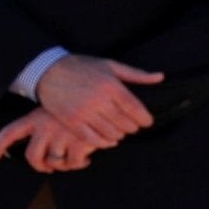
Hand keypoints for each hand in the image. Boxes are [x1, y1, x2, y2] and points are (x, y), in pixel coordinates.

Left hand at [0, 106, 106, 171]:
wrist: (106, 101)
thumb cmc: (79, 108)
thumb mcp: (56, 111)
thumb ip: (43, 128)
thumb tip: (37, 154)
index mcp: (36, 117)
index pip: (10, 132)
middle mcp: (45, 127)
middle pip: (32, 157)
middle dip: (41, 167)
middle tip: (51, 167)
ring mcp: (62, 135)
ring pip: (54, 163)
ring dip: (64, 165)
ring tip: (73, 158)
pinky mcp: (78, 142)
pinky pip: (73, 163)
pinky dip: (79, 164)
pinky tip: (86, 158)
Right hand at [33, 53, 161, 145]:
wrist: (48, 71)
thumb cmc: (81, 67)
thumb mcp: (110, 65)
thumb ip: (136, 74)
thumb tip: (160, 77)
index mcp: (111, 85)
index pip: (136, 110)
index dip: (145, 119)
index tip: (147, 122)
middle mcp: (99, 100)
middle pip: (126, 124)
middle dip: (133, 127)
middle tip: (132, 126)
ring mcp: (84, 112)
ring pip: (112, 133)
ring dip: (120, 135)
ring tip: (120, 131)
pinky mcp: (72, 122)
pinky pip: (94, 139)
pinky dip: (105, 143)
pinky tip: (109, 140)